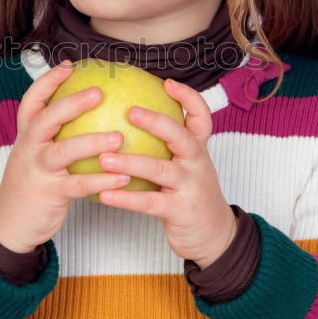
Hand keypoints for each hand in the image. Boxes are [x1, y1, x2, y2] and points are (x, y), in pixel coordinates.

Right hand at [0, 62, 129, 252]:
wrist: (10, 224)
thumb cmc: (33, 183)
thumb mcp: (36, 154)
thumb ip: (56, 134)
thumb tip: (90, 110)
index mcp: (26, 135)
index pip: (32, 101)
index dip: (48, 81)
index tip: (69, 66)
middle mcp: (29, 148)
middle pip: (46, 119)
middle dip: (71, 103)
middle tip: (99, 92)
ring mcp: (37, 171)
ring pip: (63, 151)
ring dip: (92, 142)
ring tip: (120, 137)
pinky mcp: (49, 194)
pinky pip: (78, 185)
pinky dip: (101, 180)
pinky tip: (124, 177)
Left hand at [97, 77, 237, 267]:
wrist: (214, 235)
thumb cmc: (190, 193)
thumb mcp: (187, 165)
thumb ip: (166, 145)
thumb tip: (128, 115)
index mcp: (198, 149)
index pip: (201, 117)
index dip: (188, 98)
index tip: (167, 83)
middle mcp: (196, 163)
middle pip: (181, 136)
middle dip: (156, 122)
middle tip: (129, 111)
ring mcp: (189, 187)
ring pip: (160, 170)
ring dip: (130, 162)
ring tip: (103, 158)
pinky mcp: (179, 211)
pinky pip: (149, 203)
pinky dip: (126, 198)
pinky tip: (104, 194)